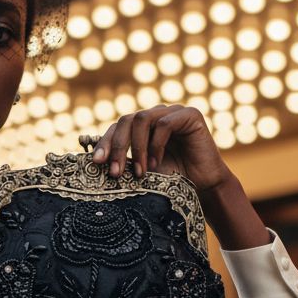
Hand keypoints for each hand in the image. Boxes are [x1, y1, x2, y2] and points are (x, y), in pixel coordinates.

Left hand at [90, 104, 233, 197]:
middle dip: (118, 147)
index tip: (96, 163)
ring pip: (143, 119)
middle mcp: (156, 115)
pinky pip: (165, 124)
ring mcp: (173, 112)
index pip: (118, 127)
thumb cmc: (172, 179)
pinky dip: (156, 145)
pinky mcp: (190, 115)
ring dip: (137, 148)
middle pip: (127, 120)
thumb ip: (123, 161)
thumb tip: (94, 162)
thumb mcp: (141, 170)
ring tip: (139, 172)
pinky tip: (156, 163)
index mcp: (142, 126)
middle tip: (115, 172)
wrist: (203, 185)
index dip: (105, 143)